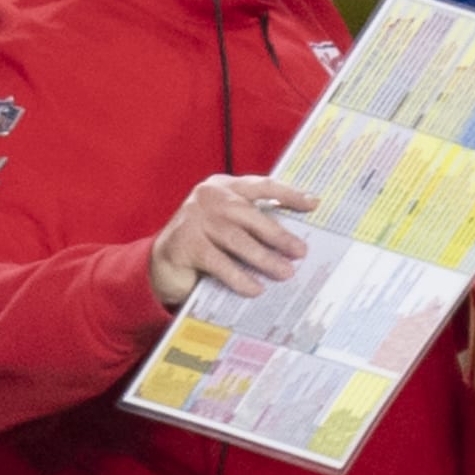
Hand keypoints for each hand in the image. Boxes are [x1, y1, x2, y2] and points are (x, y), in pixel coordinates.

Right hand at [147, 174, 317, 307]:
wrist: (160, 263)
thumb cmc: (204, 243)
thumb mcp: (228, 226)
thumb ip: (253, 224)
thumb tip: (295, 240)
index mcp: (225, 187)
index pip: (262, 186)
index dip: (288, 194)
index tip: (314, 204)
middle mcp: (208, 197)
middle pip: (250, 215)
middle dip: (278, 235)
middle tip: (300, 252)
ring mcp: (193, 218)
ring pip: (236, 239)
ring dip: (263, 258)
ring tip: (285, 273)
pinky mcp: (183, 243)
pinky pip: (218, 262)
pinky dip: (239, 277)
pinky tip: (255, 288)